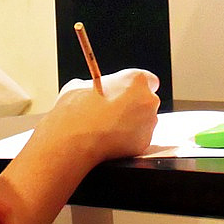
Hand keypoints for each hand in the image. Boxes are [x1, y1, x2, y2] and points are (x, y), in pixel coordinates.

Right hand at [43, 67, 160, 161]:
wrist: (74, 140)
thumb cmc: (77, 110)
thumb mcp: (81, 85)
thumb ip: (98, 85)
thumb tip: (94, 90)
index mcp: (136, 80)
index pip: (148, 80)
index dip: (135, 87)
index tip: (125, 91)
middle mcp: (148, 100)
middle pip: (147, 101)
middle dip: (134, 105)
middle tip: (114, 110)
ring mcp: (148, 123)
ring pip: (144, 121)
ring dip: (131, 123)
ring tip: (109, 127)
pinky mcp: (143, 143)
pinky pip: (138, 138)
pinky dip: (128, 139)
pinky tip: (110, 139)